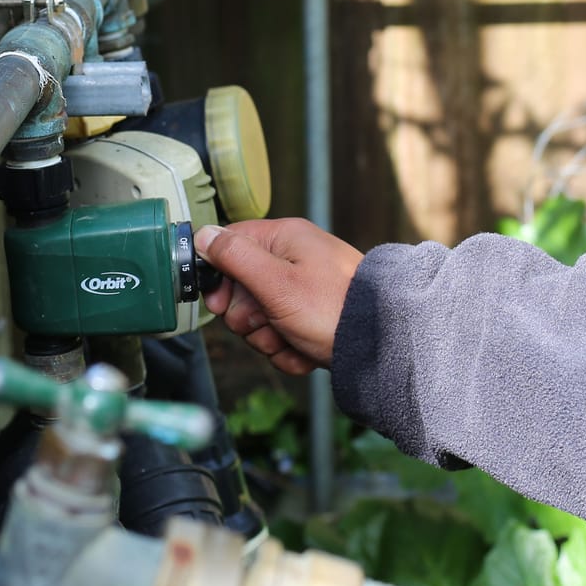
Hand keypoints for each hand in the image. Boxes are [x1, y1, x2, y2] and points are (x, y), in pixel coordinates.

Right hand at [196, 218, 363, 373]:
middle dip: (249, 317)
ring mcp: (302, 291)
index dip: (218, 277)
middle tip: (268, 321)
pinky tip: (306, 350)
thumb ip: (235, 257)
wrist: (382, 344)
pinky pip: (281, 336)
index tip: (221, 302)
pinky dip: (289, 350)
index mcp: (284, 238)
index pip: (230, 246)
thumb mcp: (276, 281)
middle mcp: (293, 260)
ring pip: (259, 319)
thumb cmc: (332, 307)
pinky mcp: (310, 318)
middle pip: (240, 290)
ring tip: (294, 338)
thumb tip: (203, 235)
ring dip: (270, 338)